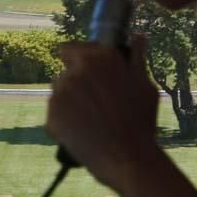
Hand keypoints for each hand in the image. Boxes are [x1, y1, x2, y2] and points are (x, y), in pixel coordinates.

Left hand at [46, 35, 159, 190]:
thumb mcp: (145, 86)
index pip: (69, 49)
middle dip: (76, 84)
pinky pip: (54, 114)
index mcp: (100, 57)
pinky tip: (82, 132)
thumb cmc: (140, 122)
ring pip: (59, 93)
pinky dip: (63, 122)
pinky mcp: (51, 114)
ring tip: (90, 121)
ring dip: (69, 102)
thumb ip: (137, 59)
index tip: (88, 75)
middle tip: (95, 104)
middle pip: (65, 73)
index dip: (77, 60)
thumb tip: (138, 37)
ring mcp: (62, 92)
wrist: (128, 159)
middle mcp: (77, 70)